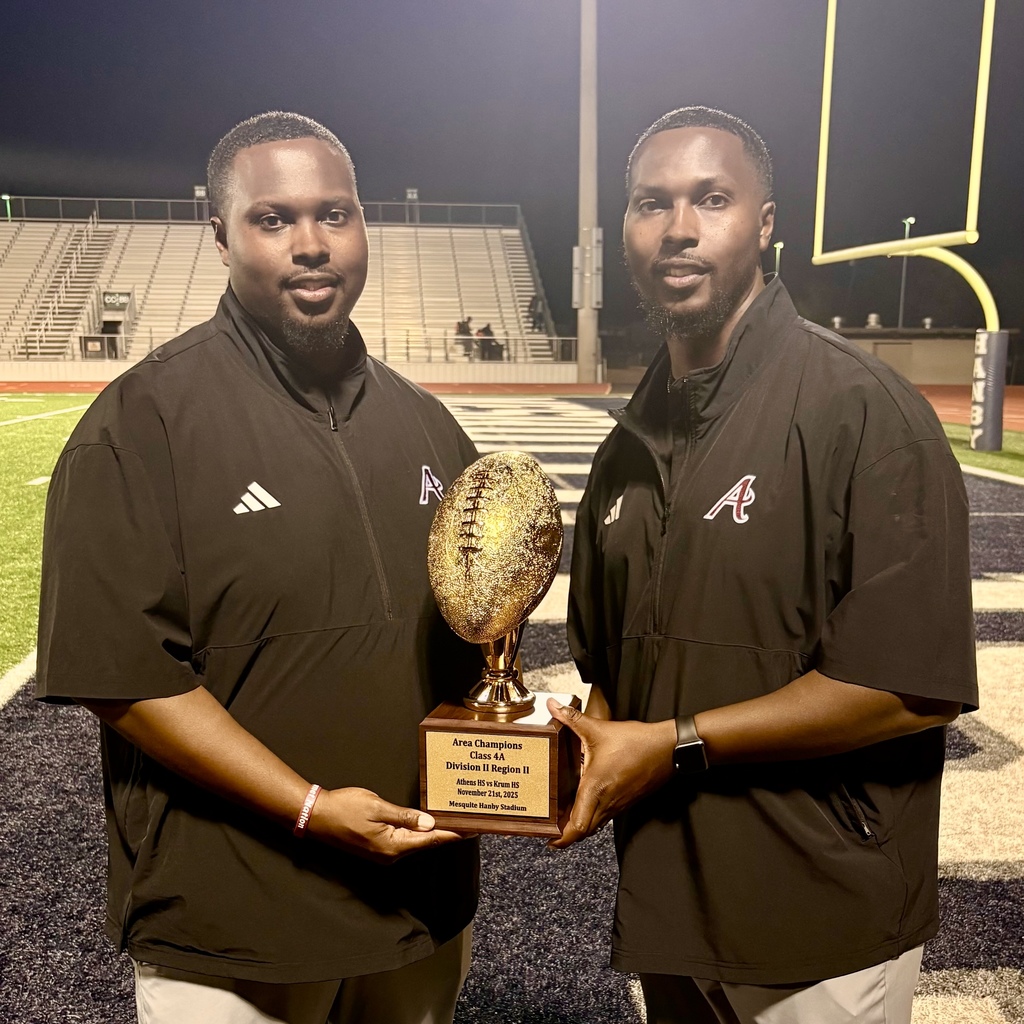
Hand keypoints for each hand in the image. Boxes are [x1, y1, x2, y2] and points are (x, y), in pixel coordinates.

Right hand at [309, 787, 469, 863]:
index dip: (452, 834)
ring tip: (452, 819)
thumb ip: (404, 816)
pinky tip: (426, 822)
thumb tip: (429, 822)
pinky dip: (418, 832)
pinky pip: (404, 840)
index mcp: (392, 846)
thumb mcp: (376, 807)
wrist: (316, 816)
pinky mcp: (378, 847)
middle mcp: (390, 854)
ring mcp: (383, 853)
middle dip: (446, 832)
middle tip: (468, 820)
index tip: (472, 829)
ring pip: (415, 842)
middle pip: (426, 843)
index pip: (430, 840)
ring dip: (433, 832)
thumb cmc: (343, 808)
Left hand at [546, 698, 675, 848]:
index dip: (562, 838)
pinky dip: (592, 817)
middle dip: (566, 836)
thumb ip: (572, 718)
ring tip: (563, 820)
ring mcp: (618, 804)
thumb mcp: (599, 729)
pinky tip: (586, 803)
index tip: (549, 839)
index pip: (577, 826)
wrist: (667, 749)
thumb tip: (553, 706)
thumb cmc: (636, 742)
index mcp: (596, 788)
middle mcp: (607, 802)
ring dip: (579, 826)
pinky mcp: (626, 801)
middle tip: (551, 830)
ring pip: (595, 826)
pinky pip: (606, 817)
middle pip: (584, 832)